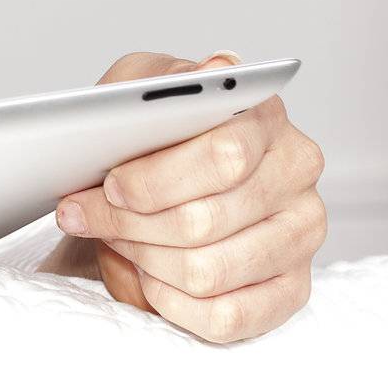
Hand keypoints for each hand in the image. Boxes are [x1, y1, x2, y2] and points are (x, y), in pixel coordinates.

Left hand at [52, 52, 326, 341]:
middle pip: (205, 220)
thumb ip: (166, 82)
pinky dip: (169, 301)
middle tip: (87, 213)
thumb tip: (217, 70)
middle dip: (129, 223)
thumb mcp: (136, 89)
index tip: (110, 185)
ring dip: (143, 258)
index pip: (224, 156)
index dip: (155, 179)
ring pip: (208, 271)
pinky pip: (225, 318)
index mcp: (264, 115)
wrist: (147, 173)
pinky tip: (148, 273)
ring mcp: (301, 235)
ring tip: (115, 237)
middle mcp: (295, 173)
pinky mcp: (291, 289)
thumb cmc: (144, 129)